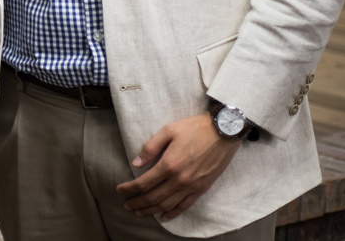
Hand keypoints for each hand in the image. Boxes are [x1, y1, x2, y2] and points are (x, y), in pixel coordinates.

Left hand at [115, 111, 241, 219]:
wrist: (223, 132)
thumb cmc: (195, 128)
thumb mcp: (168, 131)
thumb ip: (150, 148)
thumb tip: (136, 163)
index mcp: (169, 164)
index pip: (144, 182)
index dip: (130, 188)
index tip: (120, 190)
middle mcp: (180, 179)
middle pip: (154, 197)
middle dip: (138, 202)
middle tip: (126, 205)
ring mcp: (192, 186)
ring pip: (167, 204)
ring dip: (151, 210)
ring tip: (139, 212)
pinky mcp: (202, 188)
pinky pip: (185, 205)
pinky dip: (173, 213)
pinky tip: (164, 216)